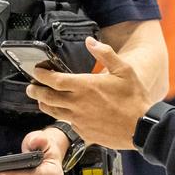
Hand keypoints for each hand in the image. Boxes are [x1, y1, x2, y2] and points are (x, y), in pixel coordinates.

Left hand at [27, 37, 152, 149]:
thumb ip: (105, 53)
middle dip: (35, 90)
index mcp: (86, 87)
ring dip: (44, 104)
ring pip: (53, 112)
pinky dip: (62, 117)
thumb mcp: (124, 70)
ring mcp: (80, 120)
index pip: (54, 80)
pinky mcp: (84, 133)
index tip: (36, 71)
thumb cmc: (135, 99)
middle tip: (31, 86)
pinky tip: (64, 113)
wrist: (143, 127)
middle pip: (47, 97)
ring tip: (41, 99)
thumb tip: (91, 41)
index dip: (41, 75)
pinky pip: (67, 124)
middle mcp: (79, 104)